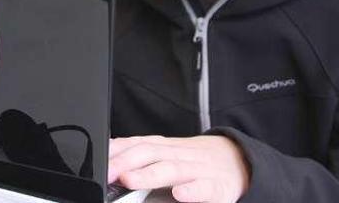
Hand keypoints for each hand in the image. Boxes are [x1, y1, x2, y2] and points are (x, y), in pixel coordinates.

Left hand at [108, 135, 248, 202]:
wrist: (240, 161)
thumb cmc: (196, 161)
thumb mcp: (167, 152)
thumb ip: (139, 153)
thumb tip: (109, 152)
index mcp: (165, 148)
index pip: (137, 143)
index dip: (116, 150)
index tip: (98, 158)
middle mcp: (179, 155)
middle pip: (149, 153)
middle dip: (124, 161)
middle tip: (106, 172)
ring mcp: (198, 170)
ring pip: (172, 169)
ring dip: (149, 174)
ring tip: (129, 179)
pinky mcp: (218, 188)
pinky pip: (205, 189)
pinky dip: (193, 192)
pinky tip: (180, 195)